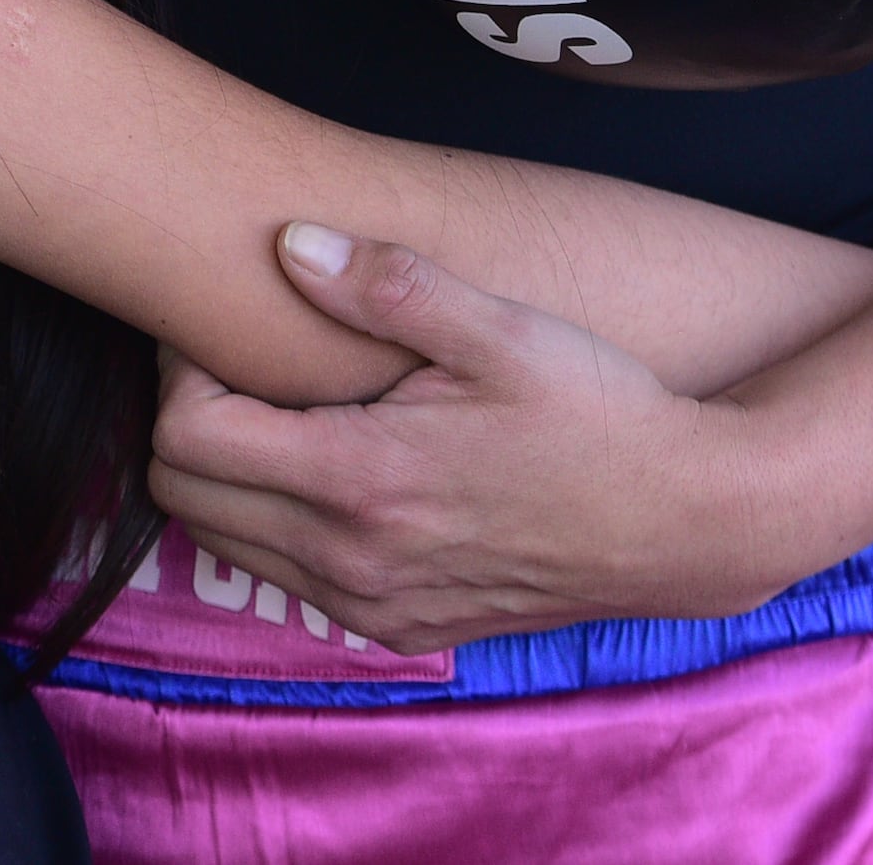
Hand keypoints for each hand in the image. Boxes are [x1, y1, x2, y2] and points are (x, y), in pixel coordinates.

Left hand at [146, 226, 808, 648]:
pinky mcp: (405, 628)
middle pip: (182, 497)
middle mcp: (352, 561)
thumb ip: (387, 287)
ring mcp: (376, 606)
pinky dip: (277, 525)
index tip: (224, 327)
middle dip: (188, 420)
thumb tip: (287, 243)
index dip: (183, 370)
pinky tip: (337, 470)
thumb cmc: (600, 412)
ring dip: (228, 476)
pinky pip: (290, 580)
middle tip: (243, 362)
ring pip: (225, 544)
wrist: (690, 522)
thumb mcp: (501, 330)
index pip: (186, 437)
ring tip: (288, 411)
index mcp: (361, 482)